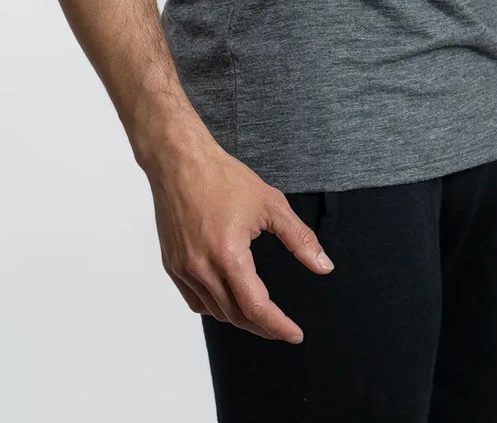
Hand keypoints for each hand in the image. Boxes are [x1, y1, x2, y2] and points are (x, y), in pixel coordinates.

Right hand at [146, 137, 334, 342]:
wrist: (180, 162)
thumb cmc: (224, 178)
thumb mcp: (271, 204)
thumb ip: (299, 239)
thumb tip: (324, 266)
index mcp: (229, 255)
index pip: (256, 307)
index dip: (278, 326)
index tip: (295, 334)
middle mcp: (202, 268)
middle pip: (236, 316)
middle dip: (262, 326)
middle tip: (282, 327)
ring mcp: (183, 269)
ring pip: (214, 312)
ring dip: (239, 318)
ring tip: (259, 314)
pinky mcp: (172, 265)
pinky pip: (195, 301)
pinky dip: (214, 307)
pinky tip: (228, 299)